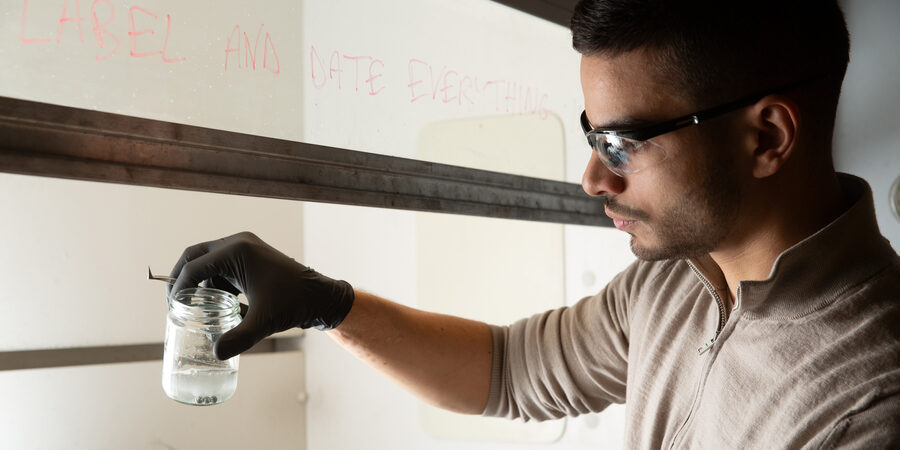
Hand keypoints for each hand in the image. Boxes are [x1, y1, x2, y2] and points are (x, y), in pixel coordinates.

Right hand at [168, 231, 354, 359]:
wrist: (321, 297)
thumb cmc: (295, 303)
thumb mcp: (264, 322)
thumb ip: (239, 338)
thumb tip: (216, 353)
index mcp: (237, 250)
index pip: (194, 266)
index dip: (178, 287)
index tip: (173, 308)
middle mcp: (239, 243)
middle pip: (196, 256)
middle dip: (182, 278)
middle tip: (175, 304)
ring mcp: (246, 248)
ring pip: (209, 262)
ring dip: (200, 282)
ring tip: (195, 308)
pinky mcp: (252, 257)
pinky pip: (223, 267)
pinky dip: (216, 283)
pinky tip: (219, 306)